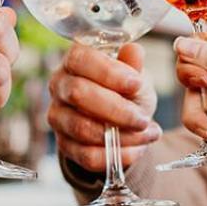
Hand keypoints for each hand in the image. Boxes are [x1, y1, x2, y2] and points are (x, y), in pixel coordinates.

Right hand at [46, 42, 162, 172]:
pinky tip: (138, 149)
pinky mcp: (64, 144)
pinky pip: (87, 155)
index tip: (136, 84)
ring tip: (148, 134)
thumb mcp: (135, 76)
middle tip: (143, 119)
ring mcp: (58, 116)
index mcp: (75, 60)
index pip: (80, 59)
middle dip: (116, 109)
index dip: (108, 72)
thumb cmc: (126, 91)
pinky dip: (117, 155)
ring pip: (82, 128)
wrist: (121, 122)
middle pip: (77, 94)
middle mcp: (59, 85)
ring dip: (121, 136)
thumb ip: (133, 65)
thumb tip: (134, 50)